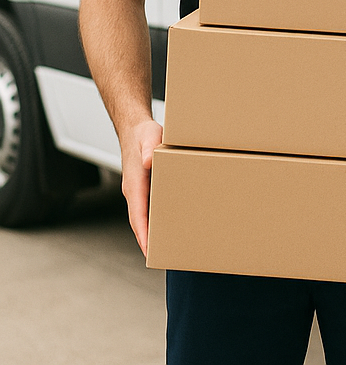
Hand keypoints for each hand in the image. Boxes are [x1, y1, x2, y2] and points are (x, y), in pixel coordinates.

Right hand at [120, 118, 162, 255]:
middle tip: (164, 258)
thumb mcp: (149, 136)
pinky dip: (157, 217)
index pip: (138, 215)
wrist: (135, 128)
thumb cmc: (143, 133)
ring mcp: (138, 190)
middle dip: (149, 241)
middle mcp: (134, 191)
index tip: (149, 251)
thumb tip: (148, 164)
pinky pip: (150, 206)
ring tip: (170, 246)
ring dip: (153, 231)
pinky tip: (171, 222)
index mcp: (134, 184)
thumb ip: (149, 148)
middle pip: (141, 221)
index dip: (143, 234)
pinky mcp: (145, 186)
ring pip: (145, 215)